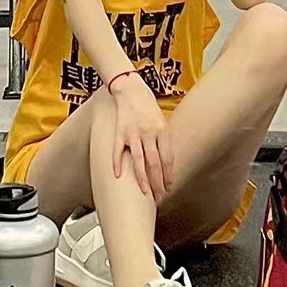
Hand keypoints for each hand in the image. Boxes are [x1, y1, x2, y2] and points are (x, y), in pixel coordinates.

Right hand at [111, 73, 173, 198]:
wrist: (131, 89)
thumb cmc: (147, 106)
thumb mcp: (162, 121)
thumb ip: (164, 140)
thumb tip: (168, 163)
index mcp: (162, 130)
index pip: (167, 158)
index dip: (168, 175)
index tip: (168, 188)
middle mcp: (149, 133)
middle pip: (155, 163)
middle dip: (157, 182)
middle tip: (159, 197)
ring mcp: (133, 133)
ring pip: (139, 161)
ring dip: (142, 179)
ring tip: (145, 193)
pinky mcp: (120, 132)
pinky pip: (118, 151)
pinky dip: (117, 164)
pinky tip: (118, 176)